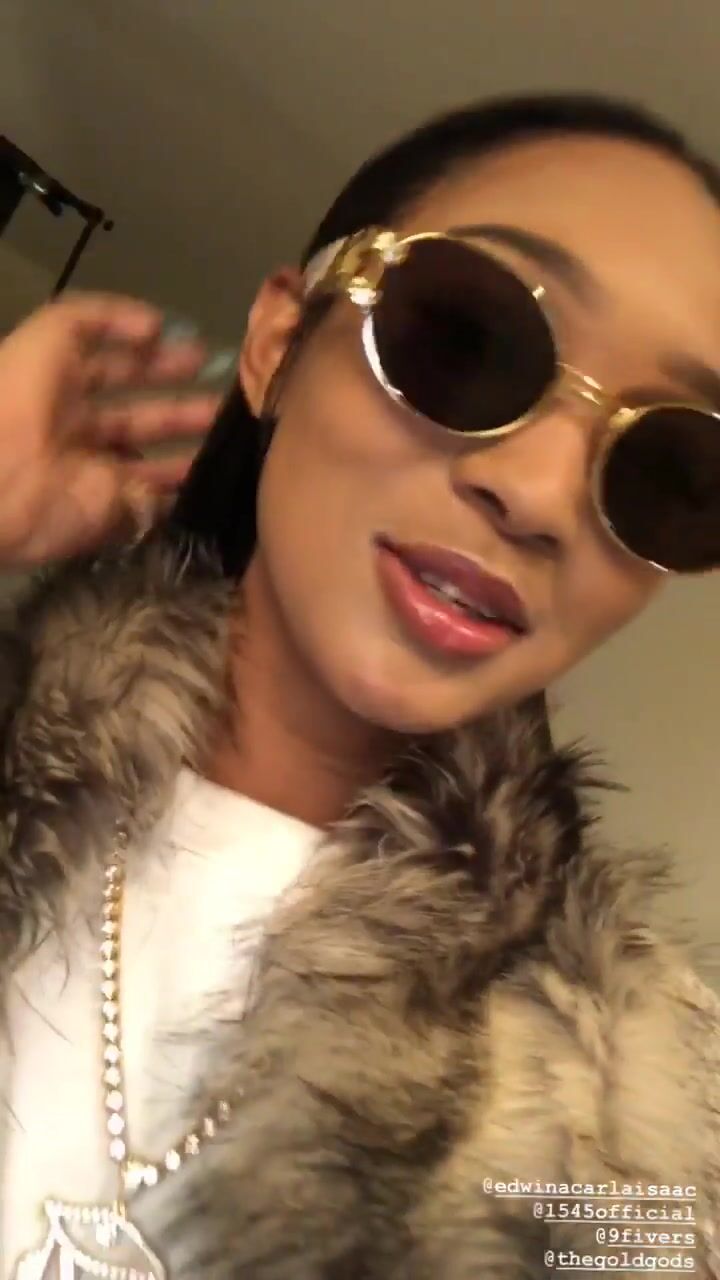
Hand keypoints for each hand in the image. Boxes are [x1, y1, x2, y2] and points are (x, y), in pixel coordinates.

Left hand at [0, 292, 223, 566]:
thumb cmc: (21, 402)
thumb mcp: (51, 336)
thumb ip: (98, 316)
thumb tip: (156, 327)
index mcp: (62, 386)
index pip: (118, 369)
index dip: (156, 359)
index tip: (200, 355)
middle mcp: (83, 431)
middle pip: (142, 418)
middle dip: (183, 407)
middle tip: (229, 398)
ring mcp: (100, 475)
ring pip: (155, 464)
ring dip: (193, 450)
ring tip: (235, 437)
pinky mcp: (113, 515)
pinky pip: (156, 506)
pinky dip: (186, 495)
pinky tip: (220, 476)